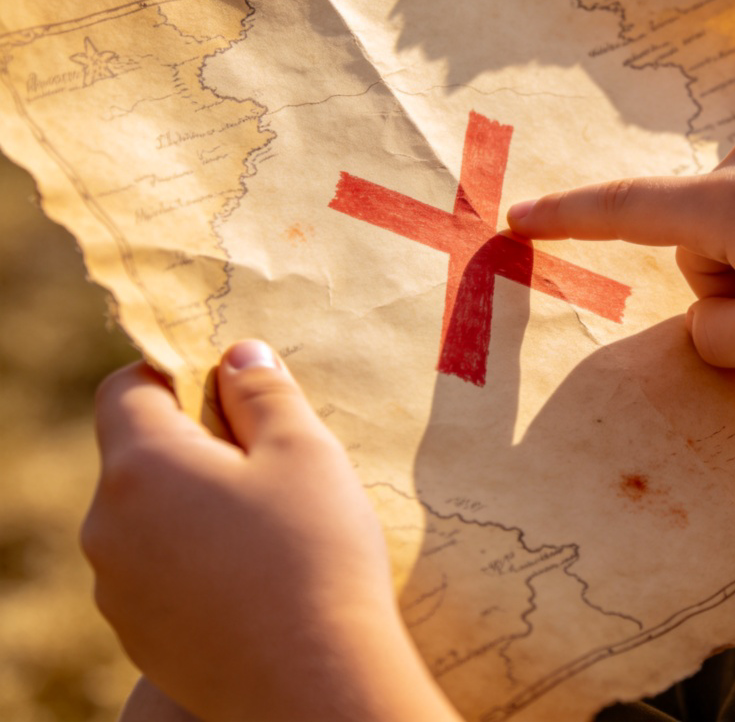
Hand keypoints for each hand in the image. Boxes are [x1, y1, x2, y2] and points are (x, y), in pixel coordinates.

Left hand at [82, 342, 459, 721]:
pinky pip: (158, 567)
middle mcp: (108, 528)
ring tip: (270, 517)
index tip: (232, 384)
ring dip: (197, 497)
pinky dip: (195, 552)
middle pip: (139, 452)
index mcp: (140, 468)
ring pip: (150, 512)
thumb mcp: (303, 449)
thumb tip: (237, 354)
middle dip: (197, 438)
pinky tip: (256, 571)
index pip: (126, 387)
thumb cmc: (314, 552)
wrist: (319, 687)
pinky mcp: (141, 637)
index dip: (176, 370)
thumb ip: (262, 390)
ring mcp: (119, 591)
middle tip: (270, 452)